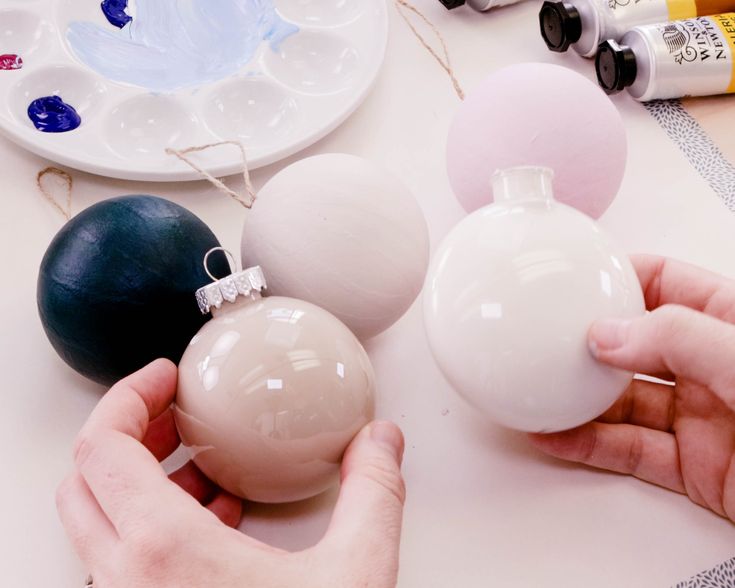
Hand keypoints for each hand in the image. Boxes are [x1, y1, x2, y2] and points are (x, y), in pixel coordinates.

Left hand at [57, 359, 405, 587]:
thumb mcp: (357, 574)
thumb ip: (374, 491)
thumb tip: (380, 441)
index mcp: (163, 555)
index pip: (101, 448)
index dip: (126, 396)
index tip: (164, 377)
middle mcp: (127, 584)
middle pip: (87, 479)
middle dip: (131, 430)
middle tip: (175, 410)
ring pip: (99, 521)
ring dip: (142, 479)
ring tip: (201, 462)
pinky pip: (124, 559)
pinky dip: (155, 523)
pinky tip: (216, 521)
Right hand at [530, 255, 734, 520]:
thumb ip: (679, 338)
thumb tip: (608, 332)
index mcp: (734, 324)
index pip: (666, 284)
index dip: (617, 277)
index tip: (573, 280)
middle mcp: (715, 367)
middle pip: (634, 344)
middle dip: (586, 342)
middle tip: (543, 342)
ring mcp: (703, 418)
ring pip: (623, 400)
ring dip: (577, 398)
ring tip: (536, 390)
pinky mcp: (695, 468)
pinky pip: (628, 450)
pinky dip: (588, 444)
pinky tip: (556, 435)